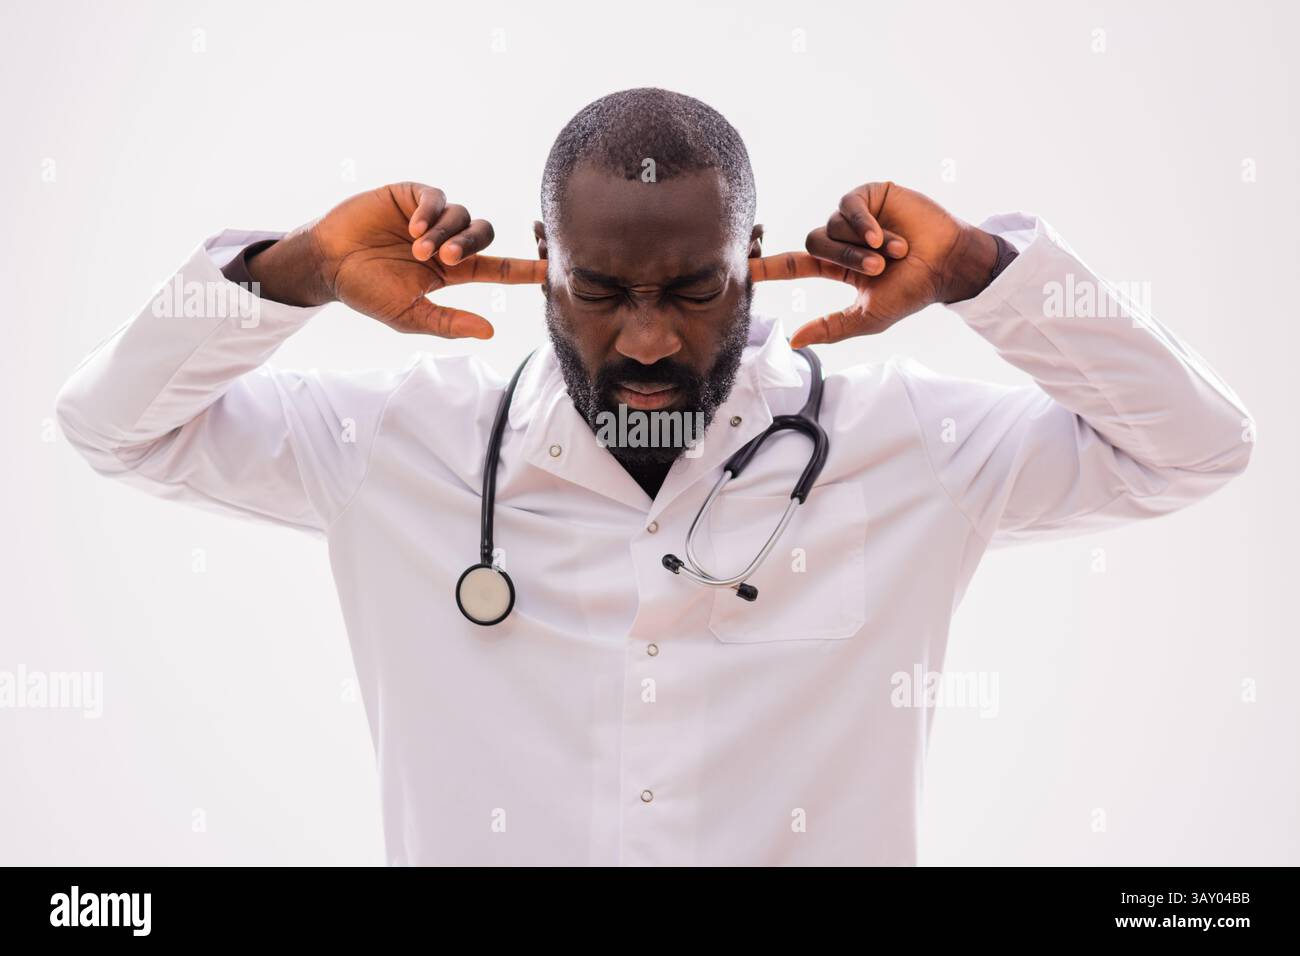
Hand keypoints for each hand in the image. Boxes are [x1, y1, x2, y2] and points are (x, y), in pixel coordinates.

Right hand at [246, 182, 544, 338]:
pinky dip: (430, 211)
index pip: (498, 267)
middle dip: (470, 245)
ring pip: (461, 215)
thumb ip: (449, 322)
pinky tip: (413, 228)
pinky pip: (436, 197)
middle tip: (446, 259)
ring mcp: (429, 217)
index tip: (551, 268)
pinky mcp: (410, 196)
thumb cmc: (367, 292)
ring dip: (444, 232)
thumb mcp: (410, 315)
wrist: (327, 264)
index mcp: (451, 271)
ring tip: (417, 249)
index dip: (525, 268)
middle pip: (483, 234)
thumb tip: (490, 332)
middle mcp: (446, 241)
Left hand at [751, 182, 998, 347]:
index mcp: (838, 265)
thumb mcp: (867, 317)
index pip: (793, 265)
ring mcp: (856, 217)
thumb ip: (830, 328)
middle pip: (814, 243)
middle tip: (878, 268)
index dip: (768, 267)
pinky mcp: (871, 196)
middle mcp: (843, 239)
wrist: (947, 265)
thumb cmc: (911, 292)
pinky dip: (863, 223)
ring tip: (894, 252)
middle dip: (844, 258)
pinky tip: (884, 235)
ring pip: (832, 226)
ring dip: (862, 245)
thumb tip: (793, 341)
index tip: (741, 268)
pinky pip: (848, 206)